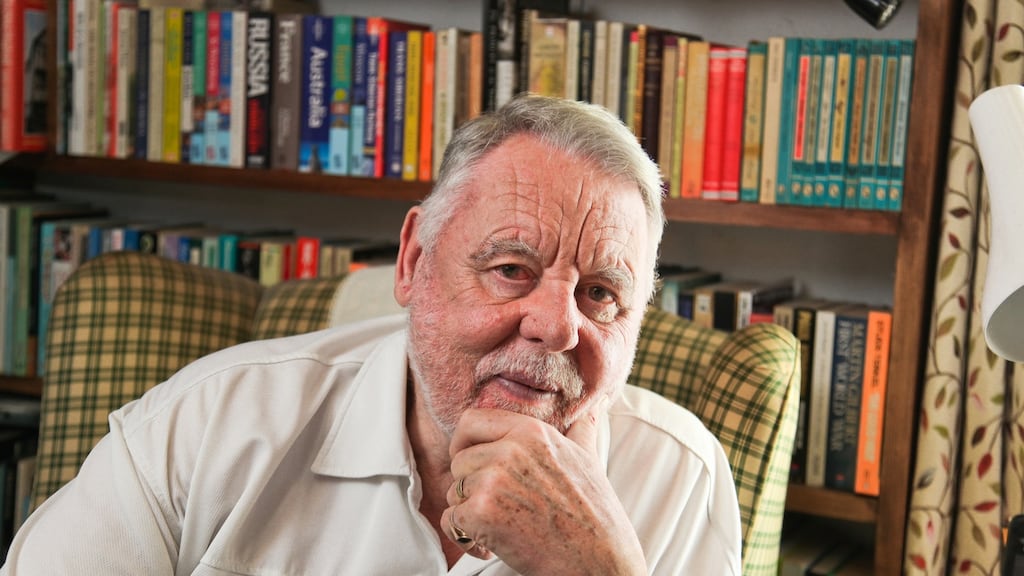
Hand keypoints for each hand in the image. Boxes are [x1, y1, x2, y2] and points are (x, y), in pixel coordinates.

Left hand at [442, 399, 646, 574]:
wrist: (598, 560)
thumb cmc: (594, 514)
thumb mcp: (587, 459)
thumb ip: (580, 430)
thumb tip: (592, 407)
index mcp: (531, 431)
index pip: (471, 421)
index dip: (463, 443)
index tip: (469, 460)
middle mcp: (510, 450)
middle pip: (459, 460)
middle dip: (471, 486)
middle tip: (497, 506)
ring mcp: (493, 480)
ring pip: (454, 491)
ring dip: (469, 512)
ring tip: (501, 525)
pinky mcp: (481, 512)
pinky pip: (450, 520)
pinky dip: (464, 537)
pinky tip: (491, 544)